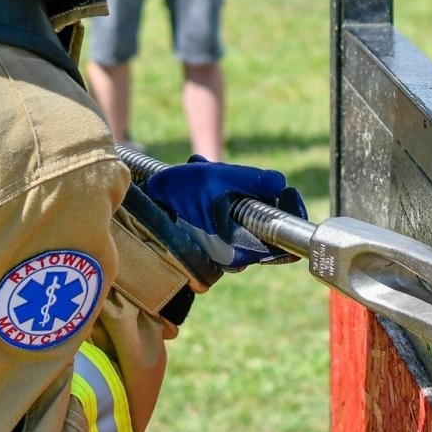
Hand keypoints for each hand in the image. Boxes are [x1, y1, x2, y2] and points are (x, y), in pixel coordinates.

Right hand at [144, 157, 305, 270]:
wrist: (141, 206)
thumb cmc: (175, 195)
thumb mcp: (214, 178)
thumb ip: (250, 179)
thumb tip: (280, 182)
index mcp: (239, 249)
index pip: (283, 241)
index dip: (290, 211)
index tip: (286, 189)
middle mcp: (235, 256)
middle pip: (268, 227)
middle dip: (262, 197)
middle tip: (250, 177)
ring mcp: (226, 251)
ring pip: (252, 222)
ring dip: (244, 196)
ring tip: (219, 175)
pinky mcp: (217, 242)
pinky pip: (236, 221)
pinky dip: (231, 200)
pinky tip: (211, 182)